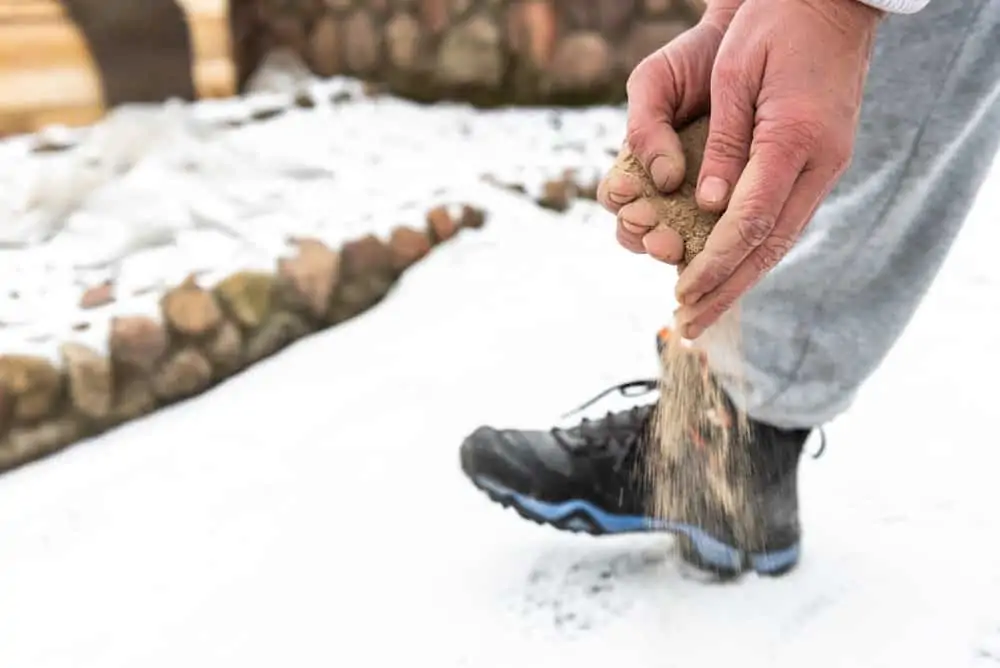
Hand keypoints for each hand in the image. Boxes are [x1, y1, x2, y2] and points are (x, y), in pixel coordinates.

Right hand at [597, 1, 742, 263]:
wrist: (741, 40)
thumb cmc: (691, 62)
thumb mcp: (655, 84)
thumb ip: (645, 128)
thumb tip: (664, 180)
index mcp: (636, 165)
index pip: (618, 201)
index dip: (621, 204)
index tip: (629, 192)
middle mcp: (662, 190)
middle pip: (640, 233)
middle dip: (645, 238)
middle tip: (659, 236)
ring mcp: (696, 201)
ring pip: (674, 243)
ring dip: (673, 250)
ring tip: (678, 245)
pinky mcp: (731, 204)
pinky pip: (720, 236)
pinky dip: (714, 246)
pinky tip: (715, 247)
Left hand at [675, 0, 881, 338]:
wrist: (829, 2)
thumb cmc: (775, 25)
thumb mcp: (738, 73)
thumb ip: (724, 144)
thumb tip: (710, 208)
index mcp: (795, 138)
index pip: (750, 220)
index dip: (715, 262)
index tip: (683, 293)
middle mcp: (819, 161)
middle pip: (769, 244)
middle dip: (725, 289)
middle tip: (689, 326)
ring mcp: (826, 164)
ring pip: (781, 238)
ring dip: (740, 279)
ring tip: (705, 312)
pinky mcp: (820, 162)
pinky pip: (785, 220)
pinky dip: (756, 252)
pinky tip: (733, 272)